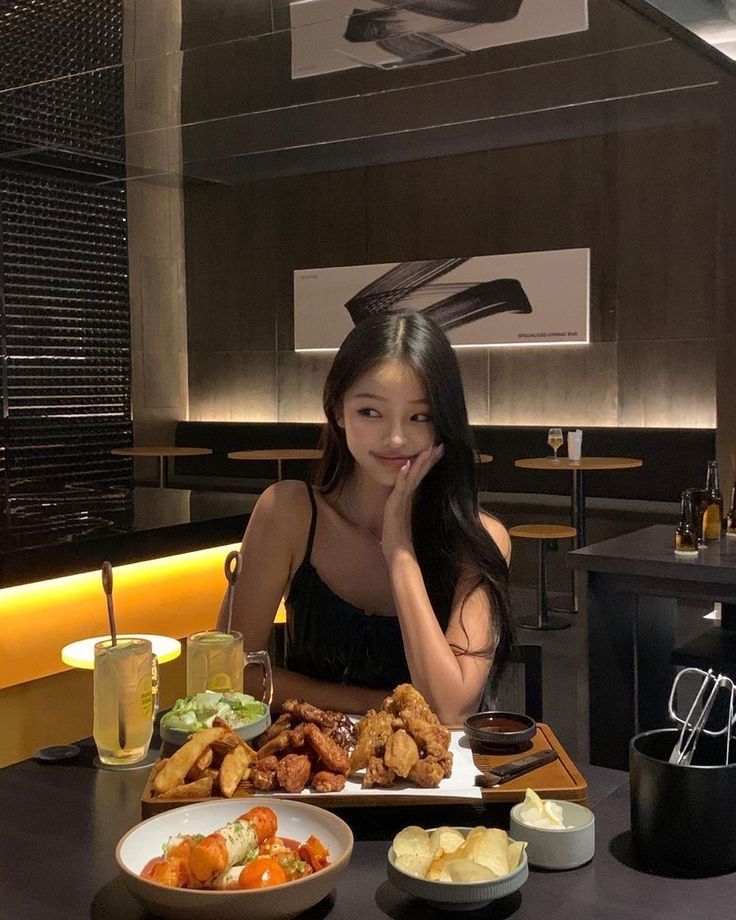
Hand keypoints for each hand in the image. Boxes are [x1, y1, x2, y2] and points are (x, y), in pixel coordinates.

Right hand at [381, 444, 444, 560]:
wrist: (396, 553)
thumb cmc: (400, 539)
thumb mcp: (408, 520)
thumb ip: (410, 509)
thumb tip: (420, 502)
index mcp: (407, 498)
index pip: (420, 477)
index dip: (428, 464)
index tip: (438, 452)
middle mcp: (402, 496)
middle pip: (416, 474)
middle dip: (427, 459)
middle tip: (437, 444)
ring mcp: (398, 500)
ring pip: (409, 478)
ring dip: (417, 463)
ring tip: (425, 450)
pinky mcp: (394, 506)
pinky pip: (400, 489)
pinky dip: (402, 477)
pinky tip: (405, 467)